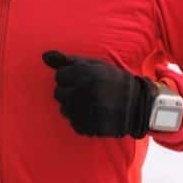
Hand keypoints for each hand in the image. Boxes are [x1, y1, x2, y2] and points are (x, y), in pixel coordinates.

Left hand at [42, 50, 157, 138]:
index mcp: (84, 74)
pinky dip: (81, 120)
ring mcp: (85, 111)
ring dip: (74, 107)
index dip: (70, 77)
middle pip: (58, 93)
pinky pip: (73, 123)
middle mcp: (83, 92)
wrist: (138, 105)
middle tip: (88, 92)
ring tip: (92, 103)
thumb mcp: (94, 65)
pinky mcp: (88, 127)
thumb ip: (67, 60)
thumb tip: (44, 55)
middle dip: (70, 92)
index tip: (83, 79)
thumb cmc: (113, 81)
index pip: (59, 76)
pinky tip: (95, 114)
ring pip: (64, 109)